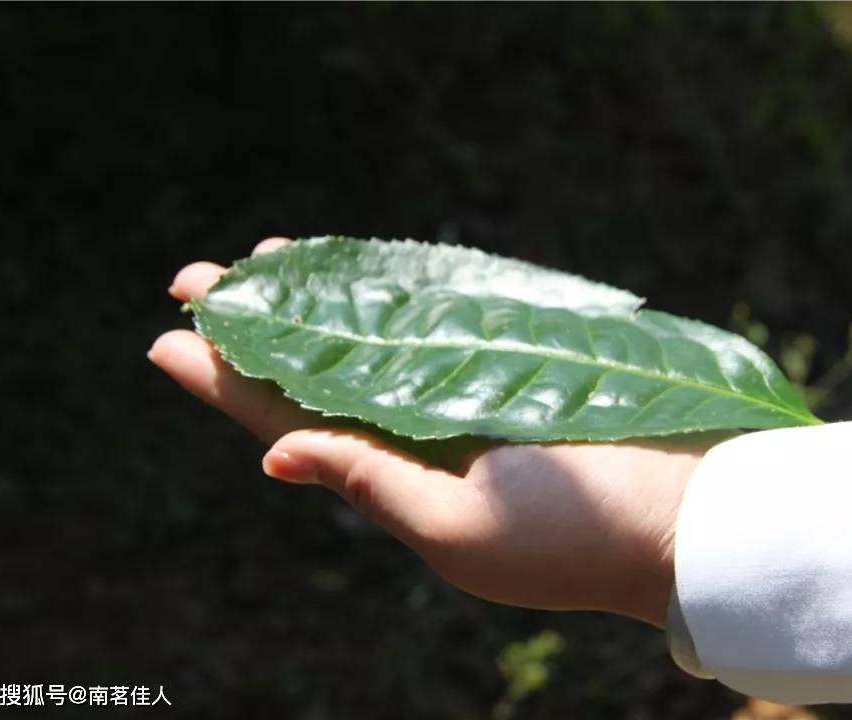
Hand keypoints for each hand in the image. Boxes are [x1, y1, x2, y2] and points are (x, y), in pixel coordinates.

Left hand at [149, 238, 708, 626]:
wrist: (684, 511)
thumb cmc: (571, 534)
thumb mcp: (456, 530)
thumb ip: (370, 485)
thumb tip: (273, 457)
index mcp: (394, 485)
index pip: (290, 427)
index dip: (226, 384)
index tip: (167, 338)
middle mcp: (419, 439)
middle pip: (318, 374)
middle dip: (258, 328)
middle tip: (199, 279)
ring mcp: (463, 398)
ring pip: (369, 341)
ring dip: (316, 302)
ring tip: (265, 261)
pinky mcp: (510, 366)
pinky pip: (432, 325)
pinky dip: (391, 295)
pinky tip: (360, 270)